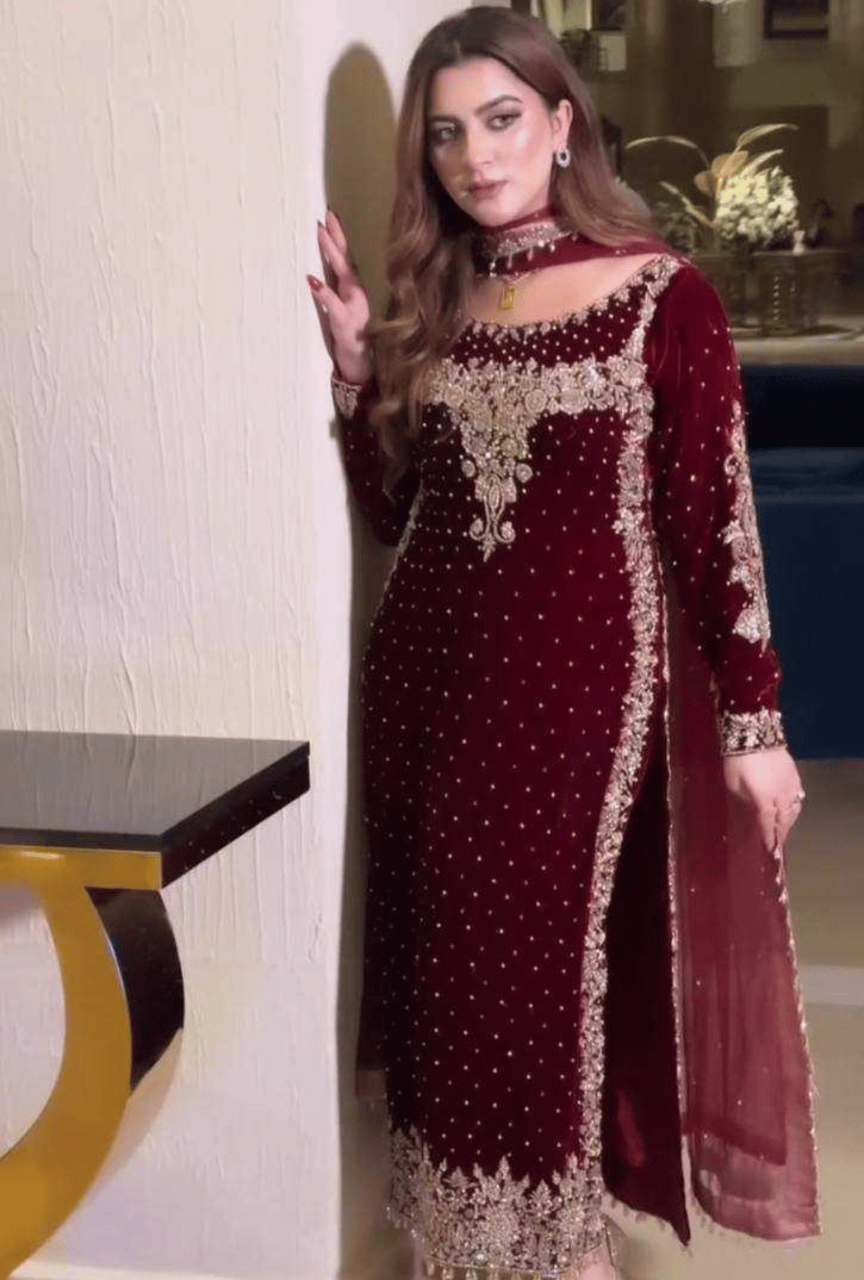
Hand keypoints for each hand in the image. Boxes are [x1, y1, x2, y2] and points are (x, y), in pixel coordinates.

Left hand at [307, 209, 372, 384]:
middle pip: (346, 259)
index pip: (347, 257)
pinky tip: (312, 280)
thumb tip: (314, 272)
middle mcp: (357, 292)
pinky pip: (333, 304)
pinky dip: (323, 292)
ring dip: (332, 254)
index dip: (339, 236)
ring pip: (343, 275)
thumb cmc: (348, 332)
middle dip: (337, 236)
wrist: (359, 361)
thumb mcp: (338, 307)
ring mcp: (353, 306)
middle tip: (328, 215)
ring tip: (321, 234)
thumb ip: (330, 290)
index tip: (330, 214)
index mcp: (353, 287)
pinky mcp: (345, 322)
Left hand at [722, 745, 804, 853]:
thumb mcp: (733, 783)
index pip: (768, 824)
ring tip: (784, 828)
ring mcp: (791, 785)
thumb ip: (744, 799)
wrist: (755, 734)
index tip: (770, 850)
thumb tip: (753, 807)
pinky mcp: (795, 775)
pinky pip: (798, 796)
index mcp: (765, 800)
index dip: (769, 838)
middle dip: (781, 833)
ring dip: (789, 821)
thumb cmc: (737, 760)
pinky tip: (789, 808)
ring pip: (794, 809)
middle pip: (784, 820)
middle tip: (778, 843)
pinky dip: (794, 806)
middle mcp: (781, 796)